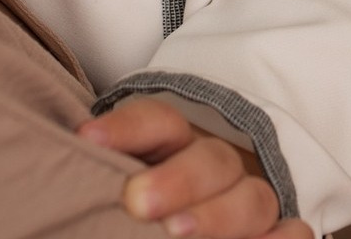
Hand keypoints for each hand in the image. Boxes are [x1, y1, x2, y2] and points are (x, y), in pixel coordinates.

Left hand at [78, 98, 312, 237]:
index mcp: (175, 145)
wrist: (191, 210)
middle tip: (137, 201)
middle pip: (208, 160)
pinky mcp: (271, 232)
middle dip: (176, 179)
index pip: (158, 122)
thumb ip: (99, 182)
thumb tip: (58, 173)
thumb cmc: (144, 198)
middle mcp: (217, 165)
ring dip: (219, 215)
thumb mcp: (118, 181)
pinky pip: (292, 233)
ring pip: (251, 198)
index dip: (126, 128)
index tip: (86, 139)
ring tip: (178, 233)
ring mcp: (249, 199)